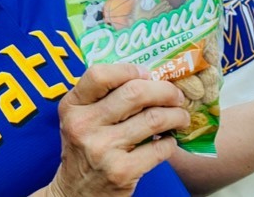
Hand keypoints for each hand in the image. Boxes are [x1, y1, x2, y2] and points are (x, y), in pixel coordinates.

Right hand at [46, 64, 187, 196]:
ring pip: (154, 118)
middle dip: (165, 91)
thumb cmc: (85, 149)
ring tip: (181, 117)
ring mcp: (103, 149)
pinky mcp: (121, 171)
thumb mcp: (81, 119)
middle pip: (135, 92)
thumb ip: (103, 97)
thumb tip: (151, 77)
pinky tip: (169, 141)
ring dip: (176, 115)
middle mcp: (84, 125)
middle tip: (176, 96)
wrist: (76, 194)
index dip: (130, 70)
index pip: (99, 74)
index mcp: (72, 106)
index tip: (148, 75)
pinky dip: (171, 142)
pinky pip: (160, 148)